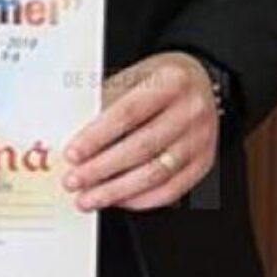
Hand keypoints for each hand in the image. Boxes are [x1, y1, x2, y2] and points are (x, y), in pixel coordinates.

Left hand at [62, 53, 218, 211]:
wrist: (201, 84)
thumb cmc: (161, 82)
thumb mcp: (133, 77)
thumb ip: (107, 103)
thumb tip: (76, 140)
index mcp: (171, 81)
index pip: (128, 113)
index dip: (96, 137)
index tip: (72, 155)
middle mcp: (191, 110)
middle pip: (141, 147)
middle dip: (101, 169)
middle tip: (73, 181)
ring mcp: (200, 139)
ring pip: (155, 174)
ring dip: (116, 191)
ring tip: (89, 198)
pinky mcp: (204, 162)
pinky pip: (171, 190)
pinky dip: (140, 200)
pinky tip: (118, 200)